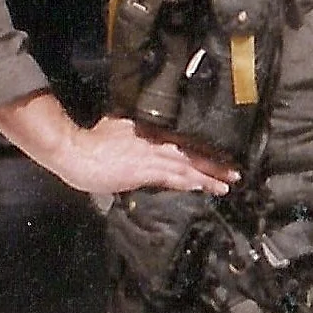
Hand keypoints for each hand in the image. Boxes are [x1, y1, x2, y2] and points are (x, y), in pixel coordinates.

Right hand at [0, 93, 236, 197]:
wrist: (76, 152)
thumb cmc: (93, 139)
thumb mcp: (119, 124)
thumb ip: (136, 128)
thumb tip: (144, 127)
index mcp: (152, 133)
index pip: (185, 143)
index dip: (205, 153)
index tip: (223, 159)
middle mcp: (155, 144)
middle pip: (191, 155)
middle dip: (214, 166)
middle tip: (235, 175)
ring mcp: (150, 158)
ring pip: (185, 168)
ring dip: (206, 178)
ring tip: (225, 186)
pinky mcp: (142, 172)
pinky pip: (170, 178)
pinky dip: (187, 182)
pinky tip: (199, 187)